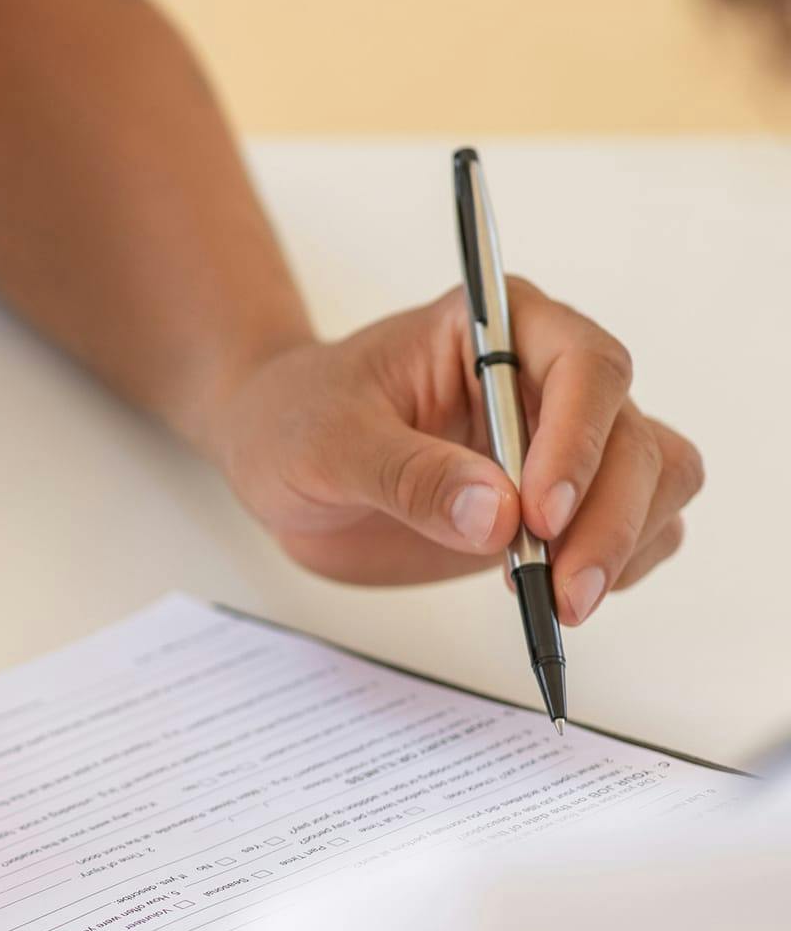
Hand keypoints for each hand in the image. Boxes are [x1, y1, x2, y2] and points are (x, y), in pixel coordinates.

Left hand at [209, 281, 703, 624]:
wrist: (275, 453)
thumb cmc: (293, 420)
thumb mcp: (326, 444)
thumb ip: (408, 475)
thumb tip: (497, 517)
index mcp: (495, 327)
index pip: (584, 366)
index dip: (577, 442)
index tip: (538, 514)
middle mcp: (546, 375)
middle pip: (633, 434)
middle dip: (610, 518)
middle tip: (562, 592)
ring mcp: (560, 439)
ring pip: (655, 477)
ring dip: (627, 543)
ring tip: (559, 602)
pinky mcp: (558, 500)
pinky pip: (638, 525)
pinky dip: (622, 564)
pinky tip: (563, 594)